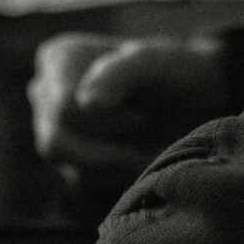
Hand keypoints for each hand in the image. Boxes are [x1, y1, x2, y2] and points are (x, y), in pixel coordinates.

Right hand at [28, 32, 228, 194]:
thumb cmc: (173, 72)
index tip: (143, 116)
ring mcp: (55, 130)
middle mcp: (46, 95)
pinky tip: (139, 161)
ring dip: (114, 165)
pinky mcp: (73, 161)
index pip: (63, 107)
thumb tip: (87, 105)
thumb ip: (119, 74)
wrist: (197, 102)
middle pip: (56, 141)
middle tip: (145, 141)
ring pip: (66, 166)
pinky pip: (82, 184)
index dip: (107, 120)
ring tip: (146, 150)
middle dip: (106, 148)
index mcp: (57, 59)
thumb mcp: (153, 62)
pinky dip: (115, 179)